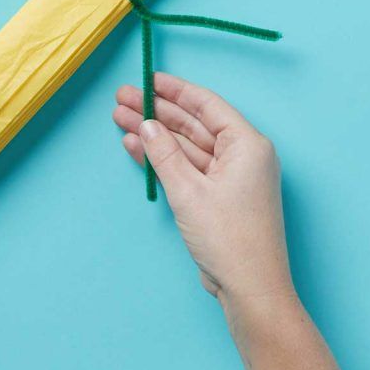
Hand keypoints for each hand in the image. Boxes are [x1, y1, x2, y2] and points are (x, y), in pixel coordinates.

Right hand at [114, 73, 295, 319]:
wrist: (250, 290)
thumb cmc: (230, 238)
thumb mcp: (189, 190)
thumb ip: (164, 153)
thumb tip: (145, 124)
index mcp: (247, 144)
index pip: (207, 105)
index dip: (175, 90)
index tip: (148, 79)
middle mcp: (241, 156)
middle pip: (194, 124)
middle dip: (157, 112)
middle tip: (123, 98)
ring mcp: (229, 178)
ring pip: (186, 146)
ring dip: (155, 135)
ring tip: (120, 119)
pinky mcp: (217, 198)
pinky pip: (187, 168)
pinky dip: (163, 159)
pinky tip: (136, 148)